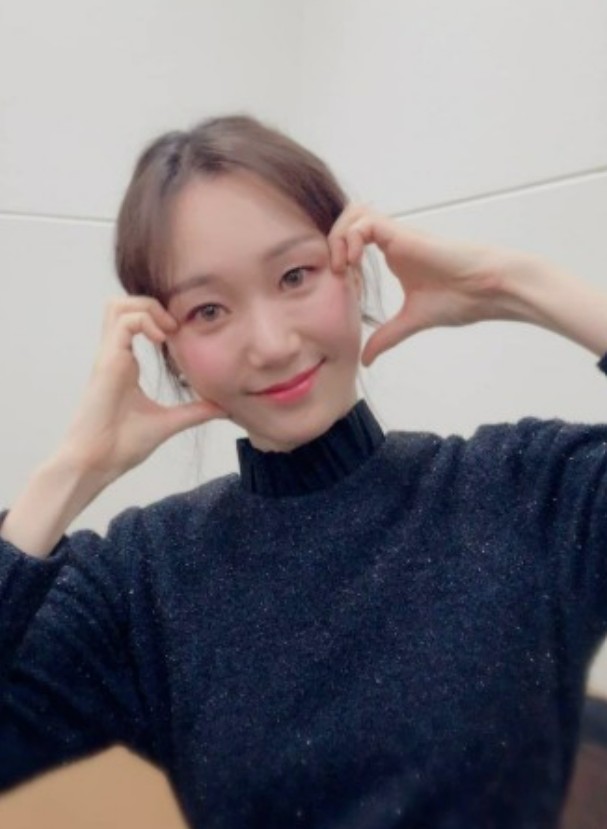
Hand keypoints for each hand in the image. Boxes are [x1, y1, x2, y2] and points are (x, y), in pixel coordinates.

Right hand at [60, 297, 228, 481]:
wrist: (98, 461)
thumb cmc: (122, 445)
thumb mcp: (168, 422)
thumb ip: (194, 412)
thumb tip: (223, 409)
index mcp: (125, 364)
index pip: (135, 322)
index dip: (160, 318)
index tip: (184, 335)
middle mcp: (115, 355)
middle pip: (122, 305)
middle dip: (151, 304)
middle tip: (175, 327)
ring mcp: (109, 356)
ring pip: (118, 306)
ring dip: (146, 308)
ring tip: (168, 329)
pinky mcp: (107, 361)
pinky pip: (123, 322)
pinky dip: (144, 321)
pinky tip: (162, 339)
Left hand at [328, 204, 533, 365]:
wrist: (488, 290)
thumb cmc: (460, 299)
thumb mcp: (410, 322)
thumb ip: (386, 337)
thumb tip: (366, 359)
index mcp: (393, 254)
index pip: (352, 240)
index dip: (338, 260)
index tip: (342, 288)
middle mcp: (392, 240)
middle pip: (348, 219)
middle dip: (332, 243)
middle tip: (337, 274)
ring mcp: (397, 235)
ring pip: (353, 213)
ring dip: (340, 237)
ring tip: (344, 267)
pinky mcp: (403, 234)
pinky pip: (366, 222)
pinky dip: (352, 238)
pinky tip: (355, 264)